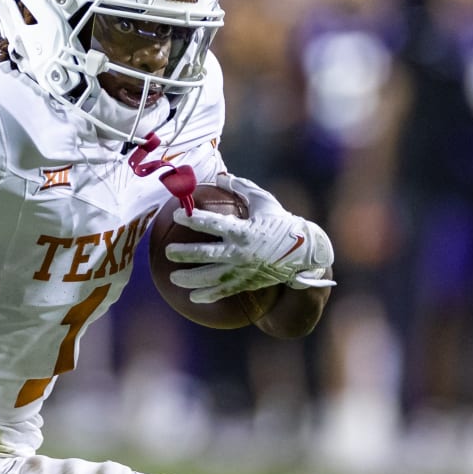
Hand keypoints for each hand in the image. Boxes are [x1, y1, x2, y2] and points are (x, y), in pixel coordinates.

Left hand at [165, 174, 334, 302]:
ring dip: (190, 279)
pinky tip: (193, 298)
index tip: (178, 215)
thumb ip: (241, 187)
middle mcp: (242, 252)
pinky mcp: (247, 283)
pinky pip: (224, 292)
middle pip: (207, 254)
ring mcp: (243, 271)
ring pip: (211, 278)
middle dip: (185, 254)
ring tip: (173, 278)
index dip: (194, 219)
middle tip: (167, 252)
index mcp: (244, 230)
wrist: (304, 253)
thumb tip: (220, 175)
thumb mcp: (264, 202)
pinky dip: (208, 296)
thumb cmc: (281, 223)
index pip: (214, 224)